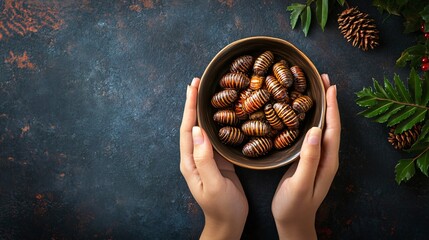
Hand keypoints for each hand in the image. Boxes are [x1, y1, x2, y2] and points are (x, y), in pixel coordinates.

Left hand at [180, 78, 247, 239]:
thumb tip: (198, 130)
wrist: (228, 222)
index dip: (189, 107)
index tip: (192, 87)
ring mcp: (208, 157)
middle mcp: (196, 156)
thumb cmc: (221, 207)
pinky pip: (217, 136)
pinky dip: (219, 121)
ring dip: (205, 109)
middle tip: (199, 81)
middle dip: (194, 102)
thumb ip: (205, 158)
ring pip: (205, 128)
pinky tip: (224, 113)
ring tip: (209, 91)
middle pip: (193, 124)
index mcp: (190, 161)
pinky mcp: (220, 160)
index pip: (187, 128)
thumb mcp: (212, 184)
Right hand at [271, 74, 340, 239]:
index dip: (332, 107)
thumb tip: (315, 130)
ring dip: (321, 108)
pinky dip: (310, 118)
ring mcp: (318, 158)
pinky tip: (302, 113)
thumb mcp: (300, 183)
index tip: (329, 86)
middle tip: (321, 79)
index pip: (333, 128)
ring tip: (314, 90)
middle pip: (331, 124)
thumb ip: (309, 159)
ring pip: (322, 127)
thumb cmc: (294, 205)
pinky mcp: (308, 159)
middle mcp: (326, 157)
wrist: (292, 221)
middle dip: (328, 101)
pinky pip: (313, 134)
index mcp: (328, 161)